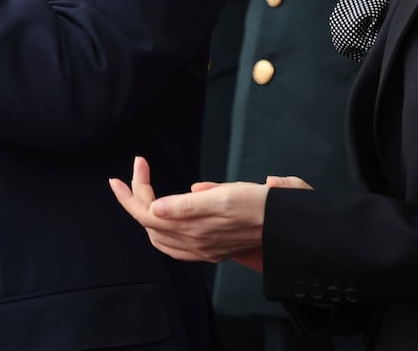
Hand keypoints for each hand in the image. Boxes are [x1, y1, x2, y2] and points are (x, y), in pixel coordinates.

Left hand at [109, 156, 272, 263]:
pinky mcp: (211, 251)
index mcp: (194, 228)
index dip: (133, 191)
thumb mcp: (223, 196)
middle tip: (138, 172)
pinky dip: (161, 231)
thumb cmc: (258, 205)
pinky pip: (175, 247)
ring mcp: (202, 250)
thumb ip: (187, 206)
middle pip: (149, 224)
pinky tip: (163, 219)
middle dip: (136, 197)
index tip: (134, 166)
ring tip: (142, 191)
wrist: (284, 225)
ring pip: (160, 236)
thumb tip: (156, 208)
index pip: (148, 213)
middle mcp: (194, 243)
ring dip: (146, 214)